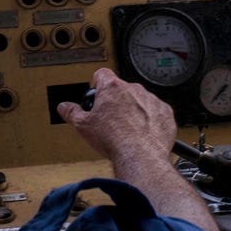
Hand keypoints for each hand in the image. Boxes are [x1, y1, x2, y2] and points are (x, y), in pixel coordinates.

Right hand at [56, 67, 175, 164]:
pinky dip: (151, 120)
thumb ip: (72, 112)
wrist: (140, 155)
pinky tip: (143, 133)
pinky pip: (157, 112)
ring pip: (140, 100)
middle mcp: (134, 89)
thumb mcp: (84, 126)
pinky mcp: (165, 113)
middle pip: (122, 89)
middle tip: (111, 119)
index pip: (101, 74)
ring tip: (128, 130)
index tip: (97, 93)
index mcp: (112, 88)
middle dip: (117, 101)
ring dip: (135, 110)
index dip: (97, 83)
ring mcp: (151, 100)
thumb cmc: (114, 140)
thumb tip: (64, 107)